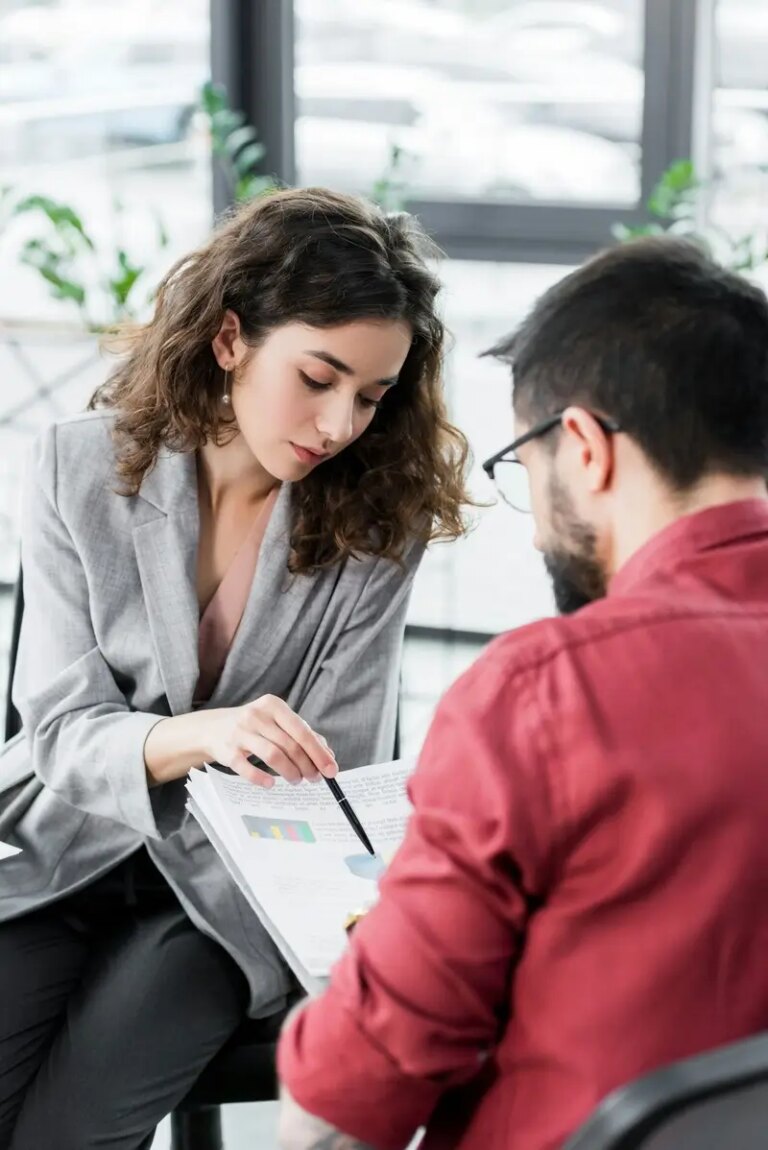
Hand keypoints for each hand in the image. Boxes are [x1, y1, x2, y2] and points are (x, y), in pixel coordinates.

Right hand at [205, 695, 336, 786]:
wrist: (213, 727)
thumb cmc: (254, 726)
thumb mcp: (276, 721)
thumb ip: (302, 734)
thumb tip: (328, 754)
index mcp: (273, 705)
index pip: (302, 731)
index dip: (319, 752)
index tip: (331, 770)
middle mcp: (256, 715)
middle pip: (290, 745)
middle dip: (307, 765)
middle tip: (315, 779)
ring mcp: (240, 732)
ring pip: (273, 755)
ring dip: (290, 772)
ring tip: (297, 780)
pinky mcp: (227, 751)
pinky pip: (247, 768)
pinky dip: (261, 778)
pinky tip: (271, 784)